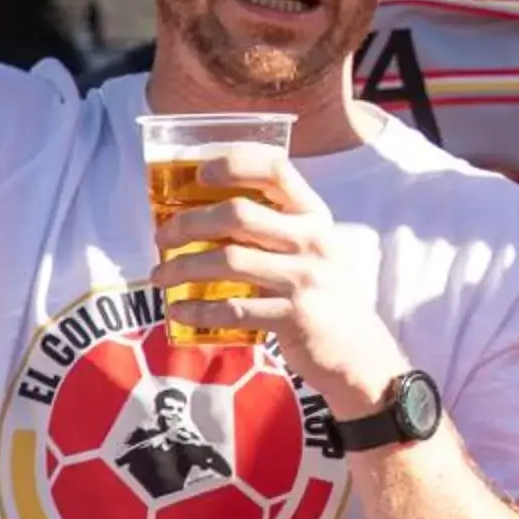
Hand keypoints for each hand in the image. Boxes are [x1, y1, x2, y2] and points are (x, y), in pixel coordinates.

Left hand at [152, 144, 409, 421]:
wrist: (359, 353)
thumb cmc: (323, 296)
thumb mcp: (312, 252)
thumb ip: (275, 231)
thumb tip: (203, 218)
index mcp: (315, 216)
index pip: (275, 170)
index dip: (234, 164)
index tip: (199, 173)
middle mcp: (313, 240)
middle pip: (239, 214)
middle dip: (190, 223)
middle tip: (162, 236)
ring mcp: (306, 278)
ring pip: (230, 260)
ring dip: (184, 267)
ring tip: (159, 276)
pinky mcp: (295, 316)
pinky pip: (234, 308)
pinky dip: (199, 309)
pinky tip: (179, 310)